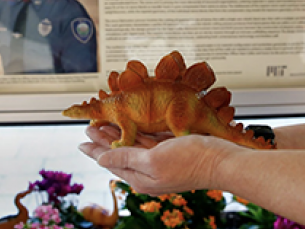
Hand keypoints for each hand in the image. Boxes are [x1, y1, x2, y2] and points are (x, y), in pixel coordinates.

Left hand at [79, 126, 249, 195]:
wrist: (222, 160)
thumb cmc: (191, 161)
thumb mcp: (154, 161)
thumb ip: (126, 159)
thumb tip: (102, 159)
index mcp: (141, 177)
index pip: (111, 161)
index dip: (95, 149)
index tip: (82, 141)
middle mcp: (148, 171)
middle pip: (119, 153)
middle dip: (103, 140)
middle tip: (89, 128)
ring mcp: (159, 161)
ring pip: (132, 145)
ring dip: (117, 135)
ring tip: (103, 125)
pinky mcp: (170, 151)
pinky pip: (147, 141)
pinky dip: (135, 133)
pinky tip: (130, 127)